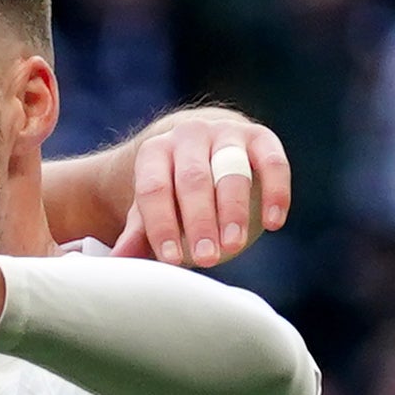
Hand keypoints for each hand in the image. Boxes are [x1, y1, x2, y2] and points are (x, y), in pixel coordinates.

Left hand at [95, 107, 289, 267]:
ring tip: (234, 245)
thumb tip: (119, 261)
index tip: (171, 259)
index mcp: (154, 151)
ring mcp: (226, 132)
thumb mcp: (152, 206)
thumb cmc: (173, 188)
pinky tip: (274, 223)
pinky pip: (272, 163)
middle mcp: (188, 135)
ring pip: (231, 172)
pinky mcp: (260, 136)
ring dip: (234, 212)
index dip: (162, 225)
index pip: (154, 189)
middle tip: (206, 258)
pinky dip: (275, 193)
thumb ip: (138, 231)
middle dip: (200, 222)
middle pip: (193, 180)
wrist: (202, 146)